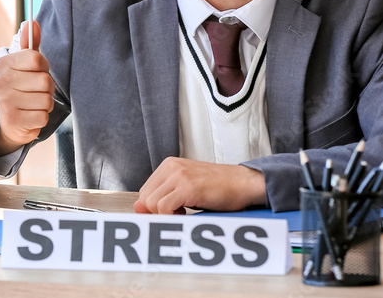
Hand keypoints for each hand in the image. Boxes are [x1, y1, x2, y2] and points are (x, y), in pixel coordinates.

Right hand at [0, 20, 53, 155]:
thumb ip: (30, 43)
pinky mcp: (12, 121)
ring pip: (46, 100)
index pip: (37, 59)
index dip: (44, 67)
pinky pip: (43, 117)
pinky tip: (30, 116)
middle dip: (47, 88)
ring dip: (45, 104)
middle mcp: (0, 81)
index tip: (37, 72)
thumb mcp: (25, 64)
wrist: (8, 121)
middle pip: (45, 81)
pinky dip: (41, 118)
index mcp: (3, 64)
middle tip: (35, 92)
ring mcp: (4, 102)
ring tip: (33, 104)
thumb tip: (32, 22)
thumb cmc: (21, 87)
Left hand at [134, 157, 266, 213]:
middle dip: (157, 213)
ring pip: (151, 203)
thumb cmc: (220, 187)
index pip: (144, 191)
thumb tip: (138, 207)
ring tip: (183, 213)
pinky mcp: (187, 186)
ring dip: (165, 216)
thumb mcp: (187, 188)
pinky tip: (185, 214)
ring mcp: (178, 175)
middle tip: (177, 215)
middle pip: (145, 198)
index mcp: (169, 165)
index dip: (153, 208)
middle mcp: (171, 167)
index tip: (169, 213)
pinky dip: (170, 217)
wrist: (244, 182)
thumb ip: (164, 195)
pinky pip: (163, 207)